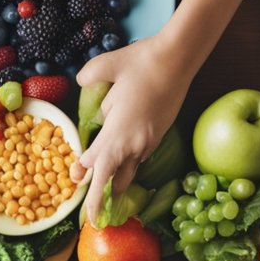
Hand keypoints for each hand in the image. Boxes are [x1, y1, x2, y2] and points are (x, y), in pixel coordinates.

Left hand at [71, 35, 189, 223]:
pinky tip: (119, 154)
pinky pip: (139, 159)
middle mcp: (135, 145)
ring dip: (115, 180)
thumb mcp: (106, 66)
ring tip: (101, 182)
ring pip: (129, 172)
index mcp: (118, 134)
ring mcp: (150, 142)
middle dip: (101, 194)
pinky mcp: (159, 136)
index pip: (98, 169)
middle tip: (87, 202)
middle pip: (115, 182)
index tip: (81, 193)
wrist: (178, 58)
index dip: (87, 182)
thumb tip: (81, 83)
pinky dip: (126, 162)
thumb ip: (88, 78)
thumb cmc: (141, 62)